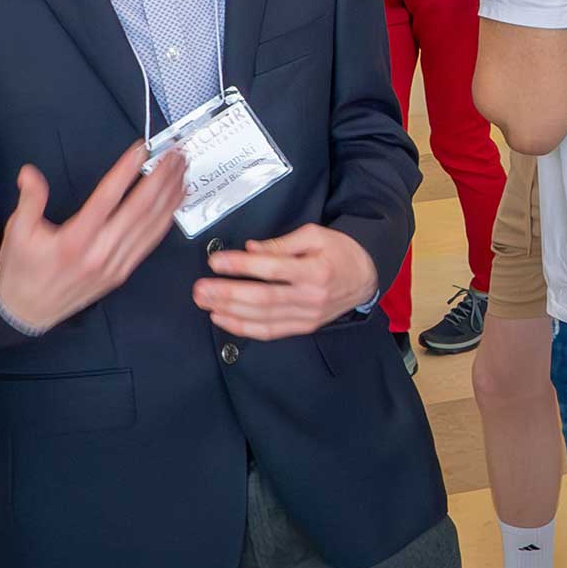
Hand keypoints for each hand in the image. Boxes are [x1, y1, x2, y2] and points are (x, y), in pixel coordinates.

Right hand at [0, 143, 186, 333]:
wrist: (28, 310)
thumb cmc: (23, 269)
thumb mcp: (17, 232)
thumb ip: (29, 200)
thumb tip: (30, 173)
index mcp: (75, 240)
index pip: (107, 198)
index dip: (127, 171)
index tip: (141, 150)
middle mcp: (100, 252)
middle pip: (139, 209)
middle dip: (160, 178)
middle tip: (173, 154)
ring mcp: (115, 264)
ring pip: (151, 225)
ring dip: (169, 195)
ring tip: (180, 169)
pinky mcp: (122, 272)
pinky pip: (150, 242)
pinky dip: (167, 218)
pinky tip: (176, 201)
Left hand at [193, 223, 380, 339]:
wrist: (366, 277)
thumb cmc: (339, 251)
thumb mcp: (315, 235)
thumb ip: (281, 244)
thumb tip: (250, 250)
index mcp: (315, 270)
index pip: (272, 269)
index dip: (241, 266)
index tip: (216, 262)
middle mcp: (311, 297)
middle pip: (263, 299)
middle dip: (227, 294)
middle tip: (201, 288)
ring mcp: (307, 316)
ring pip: (262, 318)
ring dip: (229, 312)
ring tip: (205, 302)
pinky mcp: (304, 327)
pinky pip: (270, 332)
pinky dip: (243, 328)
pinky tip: (222, 319)